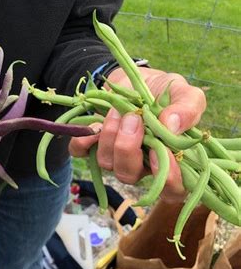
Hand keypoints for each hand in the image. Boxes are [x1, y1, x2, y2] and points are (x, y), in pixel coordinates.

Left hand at [69, 67, 205, 202]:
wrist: (136, 78)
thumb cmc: (165, 93)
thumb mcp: (186, 94)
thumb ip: (188, 110)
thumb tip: (171, 126)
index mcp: (168, 160)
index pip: (172, 190)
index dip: (167, 180)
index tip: (159, 152)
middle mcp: (141, 165)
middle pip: (129, 176)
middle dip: (127, 149)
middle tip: (132, 119)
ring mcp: (115, 157)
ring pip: (106, 163)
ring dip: (109, 136)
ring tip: (118, 111)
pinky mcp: (93, 145)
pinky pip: (80, 152)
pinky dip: (83, 139)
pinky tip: (94, 124)